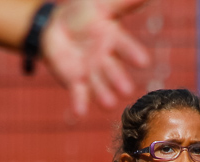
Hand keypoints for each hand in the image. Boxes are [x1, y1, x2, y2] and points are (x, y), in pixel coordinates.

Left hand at [41, 0, 149, 115]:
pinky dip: (79, 102)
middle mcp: (105, 59)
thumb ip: (123, 3)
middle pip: (113, 70)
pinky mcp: (75, 80)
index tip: (143, 61)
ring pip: (98, 84)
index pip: (125, 46)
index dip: (133, 54)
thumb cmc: (83, 15)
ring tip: (108, 104)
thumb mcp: (100, 5)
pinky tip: (80, 113)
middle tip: (126, 89)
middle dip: (118, 79)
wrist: (56, 27)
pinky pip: (78, 92)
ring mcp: (90, 71)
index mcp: (114, 39)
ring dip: (103, 94)